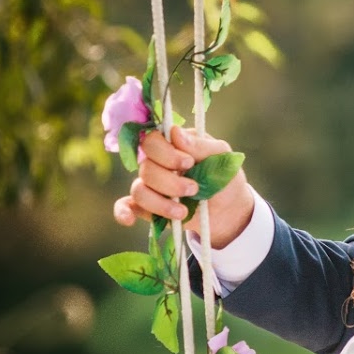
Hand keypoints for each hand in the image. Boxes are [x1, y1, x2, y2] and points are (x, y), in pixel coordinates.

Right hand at [113, 126, 256, 248]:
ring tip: (183, 212)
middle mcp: (157, 164)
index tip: (189, 163)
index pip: (152, 141)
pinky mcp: (148, 207)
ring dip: (160, 203)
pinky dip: (123, 212)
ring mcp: (151, 186)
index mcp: (172, 146)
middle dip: (169, 182)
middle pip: (146, 168)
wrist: (229, 211)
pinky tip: (129, 220)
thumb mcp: (222, 158)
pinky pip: (126, 206)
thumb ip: (200, 145)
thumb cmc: (225, 178)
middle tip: (193, 189)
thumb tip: (175, 133)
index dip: (166, 153)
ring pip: (139, 190)